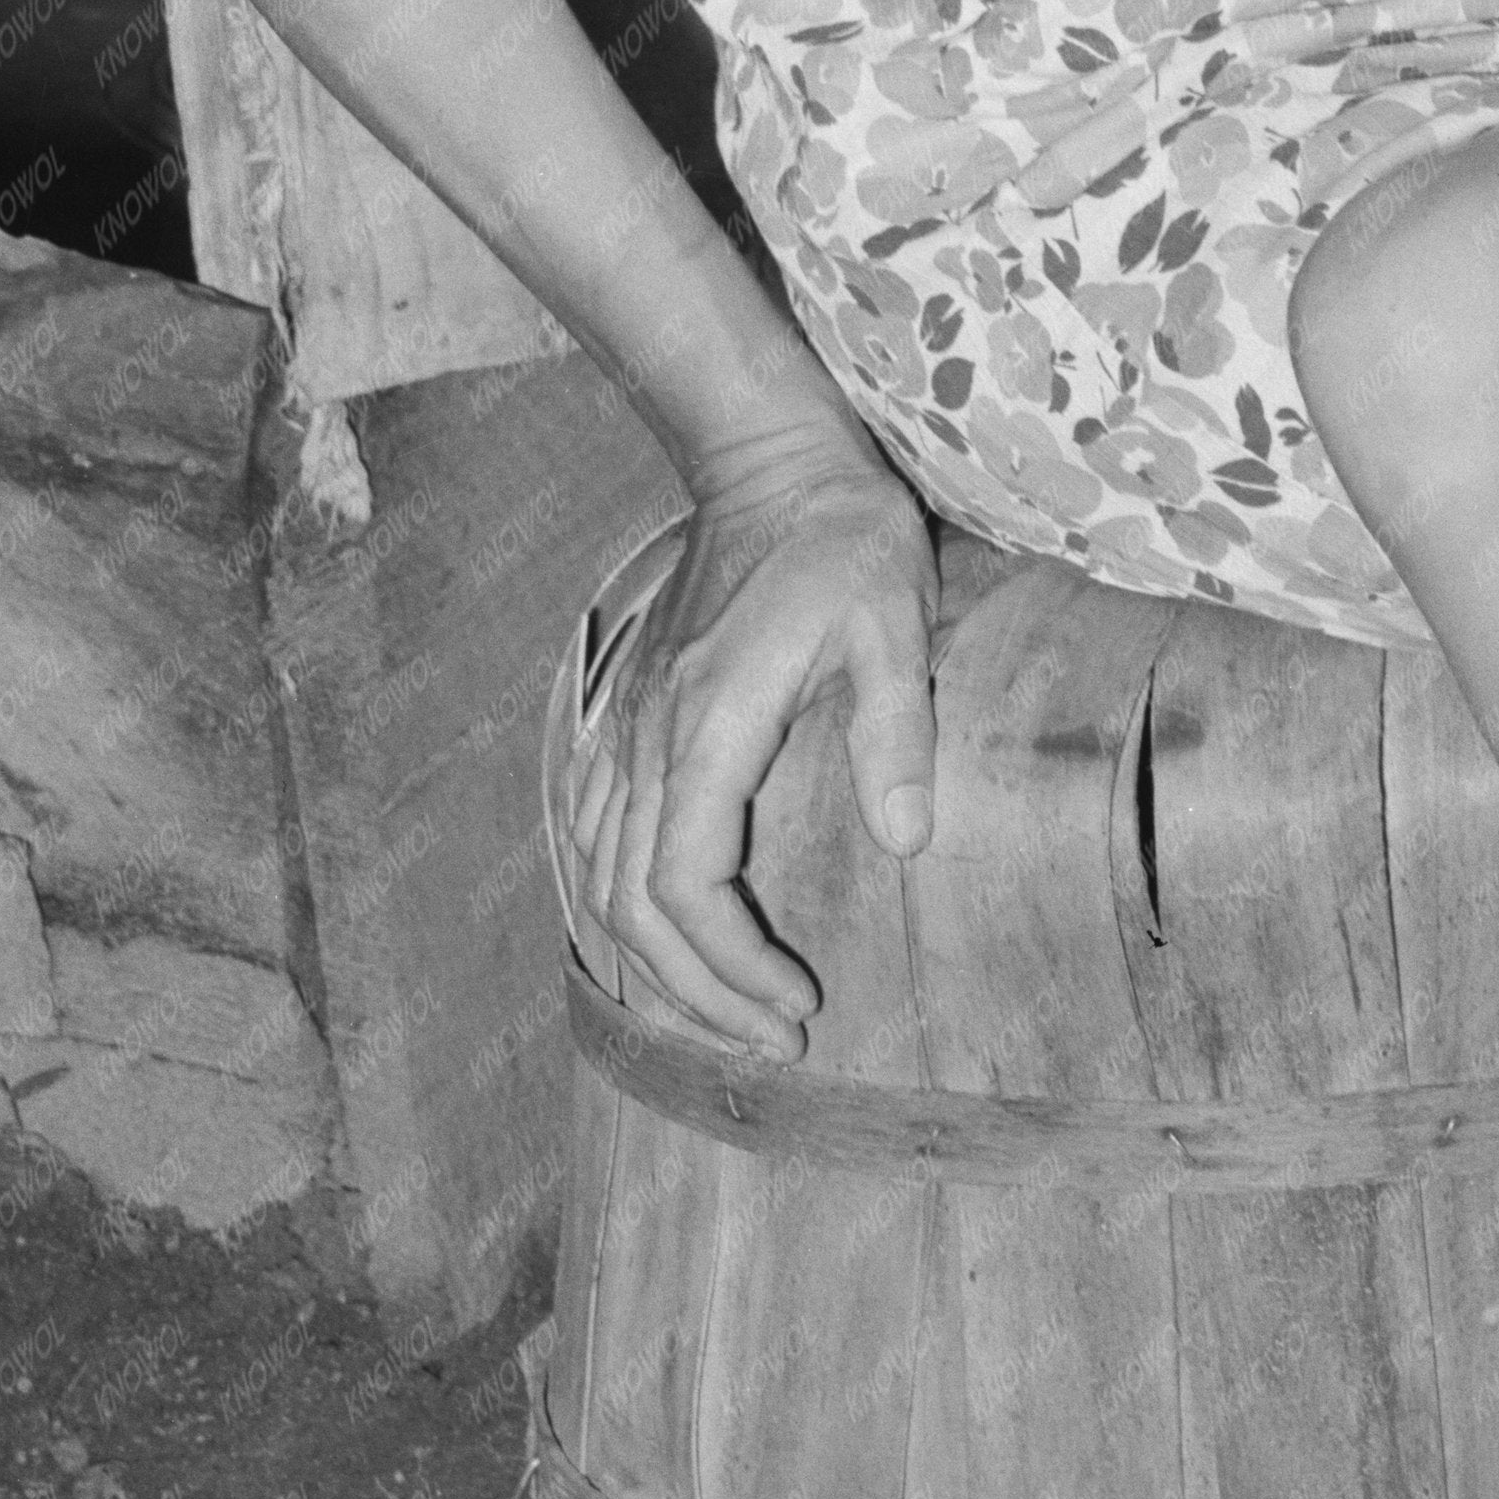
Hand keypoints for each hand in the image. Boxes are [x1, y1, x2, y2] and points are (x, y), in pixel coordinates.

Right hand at [557, 435, 938, 1058]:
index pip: (685, 885)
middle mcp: (650, 736)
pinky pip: (590, 829)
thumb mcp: (895, 617)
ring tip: (723, 1008)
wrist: (770, 459)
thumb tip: (907, 840)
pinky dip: (612, 897)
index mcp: (711, 724)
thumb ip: (898, 725)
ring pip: (600, 875)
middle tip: (774, 1039)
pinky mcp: (628, 712)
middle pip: (631, 904)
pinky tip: (653, 929)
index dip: (730, 965)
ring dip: (653, 957)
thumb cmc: (842, 536)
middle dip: (698, 990)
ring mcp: (627, 724)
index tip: (798, 1004)